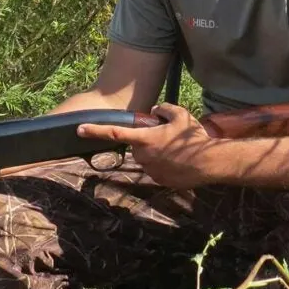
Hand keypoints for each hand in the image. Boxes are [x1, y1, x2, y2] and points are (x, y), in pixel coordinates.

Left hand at [77, 103, 219, 188]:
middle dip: (147, 140)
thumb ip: (163, 109)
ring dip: (156, 152)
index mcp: (144, 139)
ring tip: (177, 149)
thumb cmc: (192, 138)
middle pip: (137, 144)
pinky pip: (156, 168)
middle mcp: (142, 156)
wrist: (209, 164)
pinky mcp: (158, 180)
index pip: (114, 133)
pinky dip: (164, 163)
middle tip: (167, 136)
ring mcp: (149, 170)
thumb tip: (154, 111)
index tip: (79, 129)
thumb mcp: (180, 114)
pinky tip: (179, 161)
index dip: (95, 131)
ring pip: (146, 157)